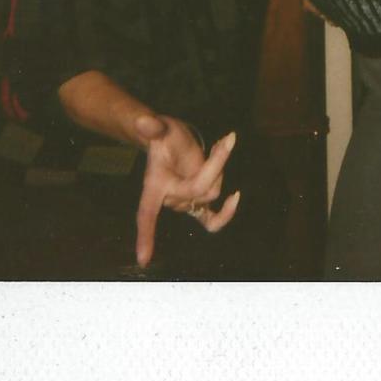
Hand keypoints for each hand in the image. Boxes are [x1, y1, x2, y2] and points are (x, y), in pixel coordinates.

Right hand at [133, 115, 240, 267]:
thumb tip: (144, 120)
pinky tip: (236, 197)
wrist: (171, 140)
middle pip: (201, 190)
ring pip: (213, 193)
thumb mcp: (159, 128)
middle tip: (226, 139)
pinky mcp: (200, 201)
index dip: (146, 235)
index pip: (147, 213)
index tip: (143, 260)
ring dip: (221, 168)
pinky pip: (212, 219)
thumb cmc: (162, 136)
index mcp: (155, 186)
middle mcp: (170, 199)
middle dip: (217, 164)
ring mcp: (187, 202)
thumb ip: (152, 126)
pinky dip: (226, 212)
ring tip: (221, 144)